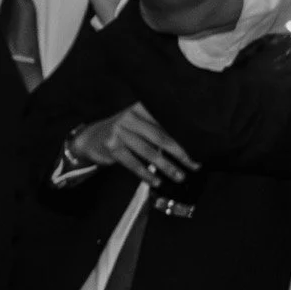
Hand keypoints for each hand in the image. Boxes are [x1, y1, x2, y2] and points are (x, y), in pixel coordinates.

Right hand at [68, 103, 196, 184]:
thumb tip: (187, 142)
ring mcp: (119, 132)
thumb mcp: (136, 123)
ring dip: (167, 167)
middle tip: (194, 165)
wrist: (90, 138)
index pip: (166, 122)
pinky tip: (157, 181)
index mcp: (140, 108)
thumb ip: (156, 127)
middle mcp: (129, 117)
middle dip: (180, 153)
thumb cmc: (121, 132)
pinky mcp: (112, 147)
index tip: (200, 146)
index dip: (184, 134)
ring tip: (179, 176)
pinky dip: (147, 174)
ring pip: (149, 152)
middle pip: (161, 137)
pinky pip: (134, 163)